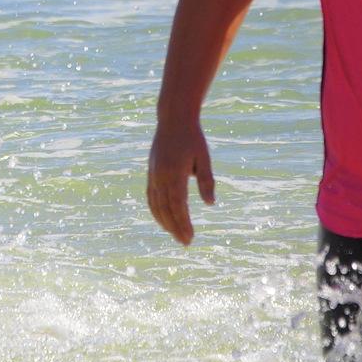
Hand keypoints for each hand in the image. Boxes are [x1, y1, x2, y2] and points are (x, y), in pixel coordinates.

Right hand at [145, 118, 215, 245]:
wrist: (173, 119)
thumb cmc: (192, 138)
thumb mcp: (204, 157)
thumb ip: (206, 181)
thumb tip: (210, 204)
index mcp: (174, 172)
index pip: (178, 205)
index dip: (183, 223)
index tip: (190, 238)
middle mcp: (160, 176)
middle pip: (166, 209)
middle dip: (175, 228)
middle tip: (186, 243)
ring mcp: (153, 174)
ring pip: (156, 205)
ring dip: (164, 222)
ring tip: (176, 235)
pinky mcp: (151, 173)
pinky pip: (151, 197)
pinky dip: (156, 211)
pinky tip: (163, 220)